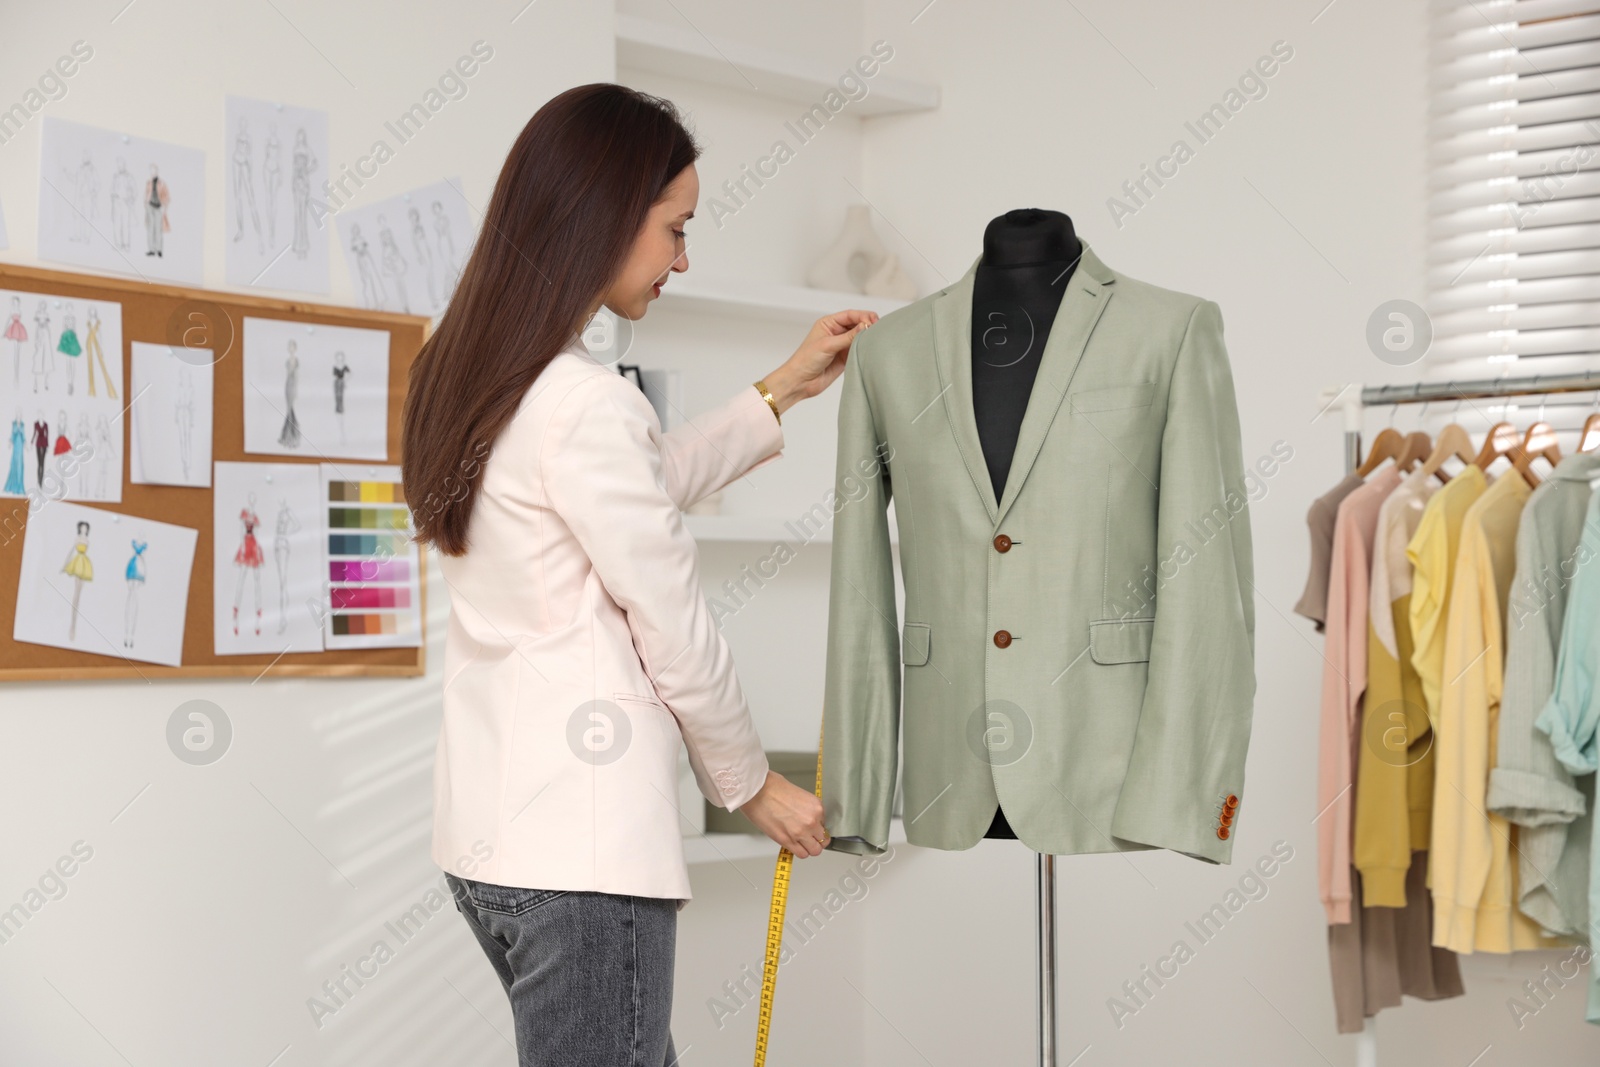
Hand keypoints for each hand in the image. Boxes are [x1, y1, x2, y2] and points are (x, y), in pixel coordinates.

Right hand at [739, 770, 829, 856]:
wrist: (757, 791)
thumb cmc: (772, 788)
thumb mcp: (799, 794)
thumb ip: (806, 808)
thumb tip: (806, 817)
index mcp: (816, 807)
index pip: (824, 825)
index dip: (817, 827)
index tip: (812, 828)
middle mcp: (811, 820)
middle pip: (822, 840)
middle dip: (816, 840)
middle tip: (808, 838)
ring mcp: (800, 832)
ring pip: (814, 851)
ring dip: (808, 848)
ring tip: (801, 843)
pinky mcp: (787, 841)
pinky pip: (801, 854)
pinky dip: (799, 852)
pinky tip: (794, 845)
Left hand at [761, 309, 878, 415]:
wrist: (800, 382)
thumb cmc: (806, 360)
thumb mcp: (828, 345)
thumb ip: (848, 336)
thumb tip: (865, 326)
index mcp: (828, 323)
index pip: (850, 315)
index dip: (863, 316)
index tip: (873, 321)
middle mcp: (836, 332)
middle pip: (857, 324)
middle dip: (868, 325)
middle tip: (878, 329)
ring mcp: (841, 345)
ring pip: (859, 337)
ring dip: (867, 337)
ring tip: (876, 339)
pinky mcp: (845, 358)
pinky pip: (859, 350)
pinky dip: (865, 349)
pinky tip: (871, 349)